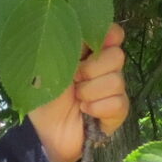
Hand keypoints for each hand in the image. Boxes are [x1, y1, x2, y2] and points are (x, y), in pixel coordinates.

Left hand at [30, 25, 128, 161]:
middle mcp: (103, 67)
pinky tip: (85, 113)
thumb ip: (69, 43)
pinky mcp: (117, 111)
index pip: (113, 32)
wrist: (44, 134)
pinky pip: (119, 102)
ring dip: (91, 91)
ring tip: (77, 100)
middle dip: (92, 69)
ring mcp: (113, 89)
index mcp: (88, 51)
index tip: (90, 46)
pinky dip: (98, 108)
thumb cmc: (42, 97)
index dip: (107, 35)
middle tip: (74, 79)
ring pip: (117, 80)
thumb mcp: (48, 65)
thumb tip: (88, 27)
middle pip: (117, 55)